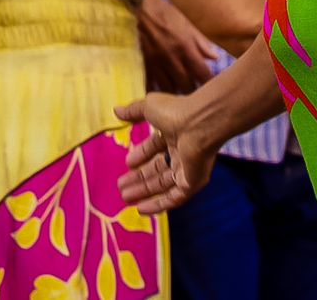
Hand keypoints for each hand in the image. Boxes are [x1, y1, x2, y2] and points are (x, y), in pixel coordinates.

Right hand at [115, 93, 218, 214]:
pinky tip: (141, 209)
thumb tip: (116, 110)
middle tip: (121, 187)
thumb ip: (133, 111)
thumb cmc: (176, 112)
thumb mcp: (149, 107)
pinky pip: (174, 198)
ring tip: (125, 197)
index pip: (156, 147)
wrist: (200, 124)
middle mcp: (182, 151)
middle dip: (139, 178)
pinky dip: (158, 205)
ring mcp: (188, 169)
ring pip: (163, 185)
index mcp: (173, 133)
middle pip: (158, 169)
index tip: (127, 163)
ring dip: (144, 192)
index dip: (141, 155)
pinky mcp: (193, 183)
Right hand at [138, 0, 218, 92]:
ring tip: (182, 100)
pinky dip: (156, 92)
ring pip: (168, 89)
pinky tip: (160, 98)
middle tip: (199, 97)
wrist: (138, 7)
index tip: (214, 88)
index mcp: (186, 47)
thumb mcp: (187, 23)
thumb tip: (215, 58)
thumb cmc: (164, 13)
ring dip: (176, 95)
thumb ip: (201, 42)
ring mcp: (156, 63)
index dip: (209, 83)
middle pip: (186, 85)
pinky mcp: (142, 64)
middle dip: (194, 93)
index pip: (202, 73)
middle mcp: (172, 58)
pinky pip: (150, 85)